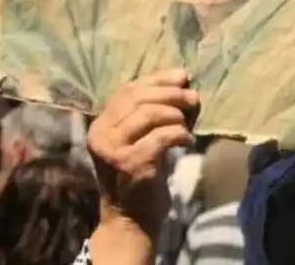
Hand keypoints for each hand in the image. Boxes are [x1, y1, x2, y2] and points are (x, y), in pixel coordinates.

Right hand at [88, 69, 198, 236]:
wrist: (131, 217)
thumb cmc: (141, 174)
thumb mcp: (141, 137)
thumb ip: (153, 110)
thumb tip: (182, 78)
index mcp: (100, 124)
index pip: (128, 90)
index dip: (157, 79)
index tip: (183, 76)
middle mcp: (101, 134)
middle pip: (138, 98)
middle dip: (171, 93)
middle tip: (193, 98)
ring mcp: (113, 150)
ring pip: (148, 114)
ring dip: (175, 114)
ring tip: (188, 123)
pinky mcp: (130, 164)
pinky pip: (160, 137)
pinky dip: (179, 133)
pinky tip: (188, 140)